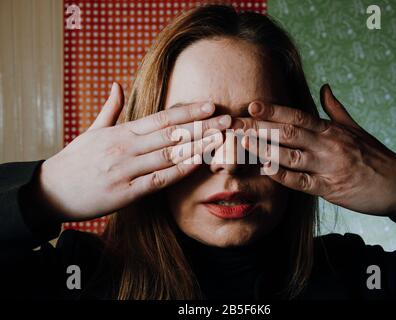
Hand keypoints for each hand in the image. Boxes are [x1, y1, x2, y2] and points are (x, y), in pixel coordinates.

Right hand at [37, 83, 229, 221]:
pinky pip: (158, 181)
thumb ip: (110, 109)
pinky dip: (179, 172)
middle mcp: (125, 148)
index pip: (161, 118)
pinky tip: (198, 164)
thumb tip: (117, 84)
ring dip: (198, 147)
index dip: (189, 112)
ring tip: (221, 140)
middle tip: (228, 120)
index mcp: (120, 132)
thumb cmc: (75, 160)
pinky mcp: (125, 193)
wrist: (51, 190)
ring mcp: (126, 170)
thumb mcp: (91, 131)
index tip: (210, 105)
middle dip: (202, 127)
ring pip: (169, 156)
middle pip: (172, 134)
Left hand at [236, 84, 395, 216]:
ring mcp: (329, 166)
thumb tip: (324, 88)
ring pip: (291, 155)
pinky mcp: (330, 189)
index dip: (273, 110)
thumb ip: (336, 109)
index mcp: (332, 129)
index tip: (251, 106)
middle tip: (235, 123)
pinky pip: (302, 182)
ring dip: (265, 148)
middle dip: (259, 127)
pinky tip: (265, 170)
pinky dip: (283, 176)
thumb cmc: (375, 155)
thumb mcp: (356, 128)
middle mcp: (328, 144)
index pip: (297, 116)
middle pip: (288, 132)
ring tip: (242, 142)